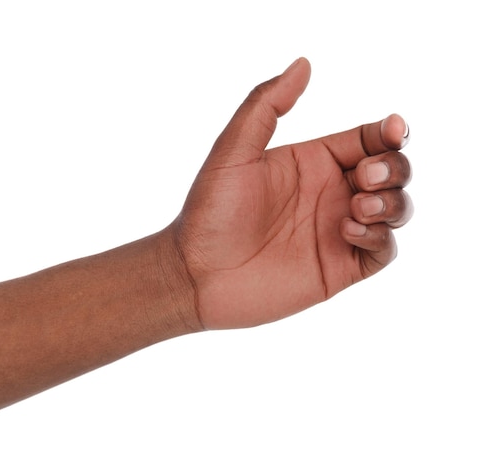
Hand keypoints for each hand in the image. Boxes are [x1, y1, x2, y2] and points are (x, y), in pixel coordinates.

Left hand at [173, 58, 412, 328]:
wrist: (197, 273)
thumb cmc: (210, 210)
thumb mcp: (234, 149)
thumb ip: (266, 104)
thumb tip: (303, 63)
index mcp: (313, 161)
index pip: (369, 139)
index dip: (390, 132)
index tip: (393, 130)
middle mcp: (330, 193)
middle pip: (392, 170)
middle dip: (394, 167)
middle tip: (364, 176)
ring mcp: (337, 231)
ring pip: (396, 208)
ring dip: (392, 201)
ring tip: (357, 205)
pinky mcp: (339, 267)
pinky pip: (383, 250)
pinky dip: (379, 237)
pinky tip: (346, 231)